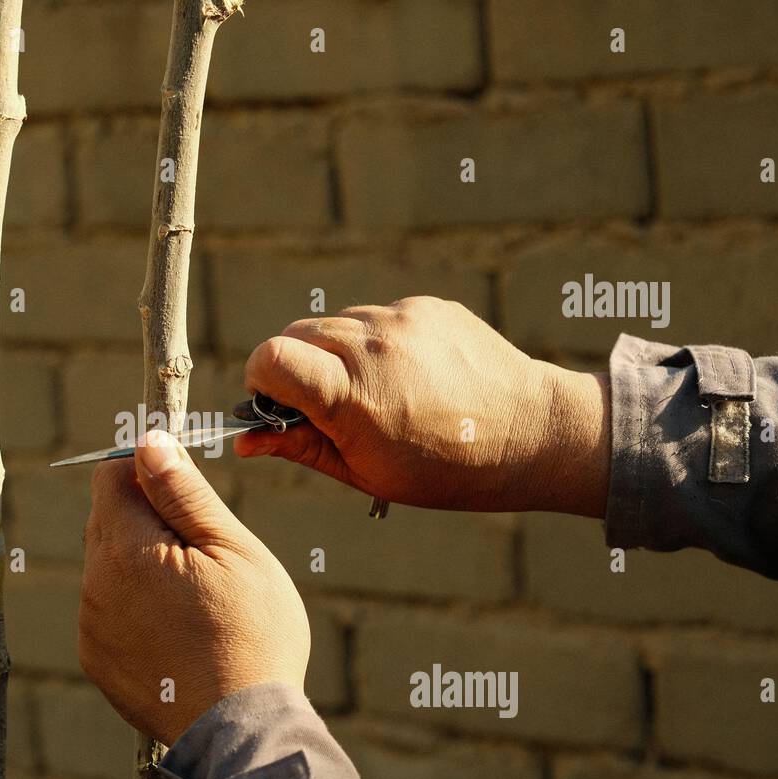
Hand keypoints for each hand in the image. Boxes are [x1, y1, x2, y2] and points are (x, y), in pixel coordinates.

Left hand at [79, 431, 309, 744]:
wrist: (241, 732)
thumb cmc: (252, 635)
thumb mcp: (233, 550)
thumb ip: (184, 492)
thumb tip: (148, 442)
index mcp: (126, 548)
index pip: (110, 475)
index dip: (148, 471)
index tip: (185, 492)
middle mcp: (95, 584)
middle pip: (107, 519)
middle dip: (147, 519)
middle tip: (203, 553)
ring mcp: (92, 627)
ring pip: (108, 566)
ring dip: (142, 565)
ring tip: (196, 600)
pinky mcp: (97, 660)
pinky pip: (108, 610)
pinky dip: (136, 608)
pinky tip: (179, 631)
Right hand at [235, 298, 609, 516]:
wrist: (533, 433)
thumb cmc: (445, 469)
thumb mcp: (365, 472)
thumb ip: (300, 447)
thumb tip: (245, 442)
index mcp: (351, 397)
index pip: (269, 357)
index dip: (262, 379)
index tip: (277, 401)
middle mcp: (372, 347)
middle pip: (296, 334)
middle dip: (297, 367)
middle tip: (327, 404)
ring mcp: (401, 320)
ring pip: (336, 323)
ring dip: (337, 353)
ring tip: (377, 391)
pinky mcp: (425, 306)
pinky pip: (377, 316)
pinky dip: (376, 342)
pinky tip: (408, 374)